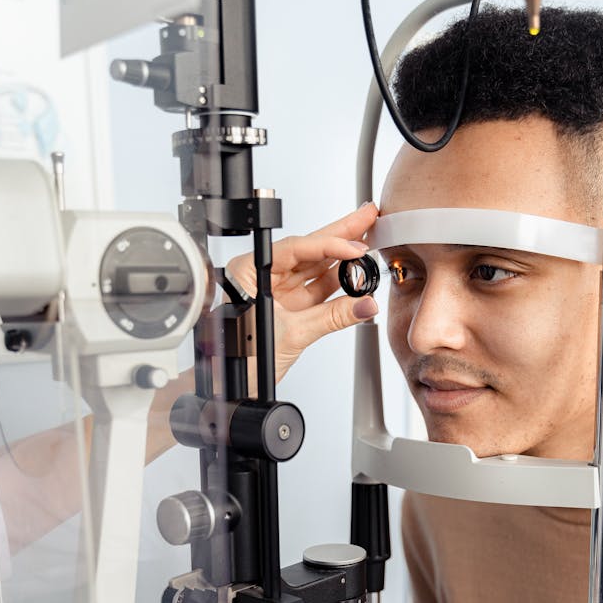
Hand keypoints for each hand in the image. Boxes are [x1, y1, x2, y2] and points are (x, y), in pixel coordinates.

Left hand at [227, 203, 379, 381]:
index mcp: (250, 272)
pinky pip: (319, 290)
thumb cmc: (242, 359)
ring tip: (370, 239)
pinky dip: (340, 284)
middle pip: (309, 250)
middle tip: (367, 217)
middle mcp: (264, 276)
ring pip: (317, 267)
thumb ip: (332, 318)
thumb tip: (363, 305)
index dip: (329, 245)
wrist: (233, 386)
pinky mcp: (291, 308)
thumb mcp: (291, 335)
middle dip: (341, 234)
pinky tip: (359, 272)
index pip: (295, 249)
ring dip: (344, 257)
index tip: (356, 248)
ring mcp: (278, 291)